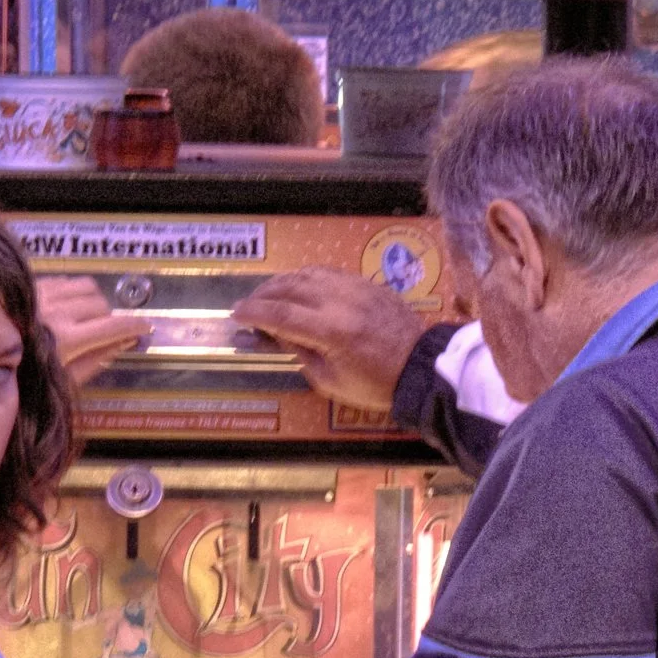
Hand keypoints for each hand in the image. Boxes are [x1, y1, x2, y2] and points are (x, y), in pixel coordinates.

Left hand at [37, 275, 150, 386]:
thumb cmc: (25, 376)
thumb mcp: (62, 380)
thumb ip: (94, 362)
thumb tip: (124, 343)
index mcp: (65, 340)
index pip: (113, 327)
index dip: (135, 326)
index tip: (146, 327)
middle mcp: (57, 312)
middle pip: (101, 304)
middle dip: (108, 318)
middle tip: (100, 332)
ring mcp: (43, 295)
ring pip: (87, 286)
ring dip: (93, 300)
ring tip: (85, 315)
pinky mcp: (32, 286)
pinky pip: (65, 280)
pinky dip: (73, 291)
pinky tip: (66, 306)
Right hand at [232, 269, 427, 410]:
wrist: (421, 368)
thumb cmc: (375, 385)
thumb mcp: (330, 381)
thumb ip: (300, 353)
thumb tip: (278, 333)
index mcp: (330, 331)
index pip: (279, 315)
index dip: (253, 314)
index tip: (235, 315)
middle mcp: (340, 302)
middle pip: (289, 288)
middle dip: (262, 295)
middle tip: (248, 305)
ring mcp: (355, 288)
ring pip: (308, 274)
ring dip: (282, 283)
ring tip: (268, 295)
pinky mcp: (367, 283)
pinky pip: (328, 272)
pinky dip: (306, 277)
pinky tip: (298, 287)